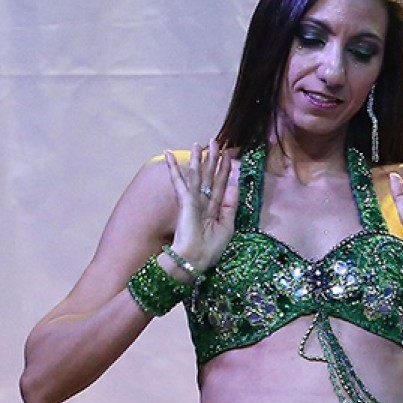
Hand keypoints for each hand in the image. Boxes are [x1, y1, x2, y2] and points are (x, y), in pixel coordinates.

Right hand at [162, 138, 238, 273]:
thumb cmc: (210, 249)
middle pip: (209, 176)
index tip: (229, 156)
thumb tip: (234, 184)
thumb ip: (230, 205)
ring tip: (198, 143)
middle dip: (213, 159)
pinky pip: (179, 181)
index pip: (221, 185)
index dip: (225, 170)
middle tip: (215, 142)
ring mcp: (193, 201)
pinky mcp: (184, 201)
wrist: (195, 260)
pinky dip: (173, 168)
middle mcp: (203, 203)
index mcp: (214, 210)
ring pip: (196, 175)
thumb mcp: (227, 226)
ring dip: (197, 158)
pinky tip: (168, 154)